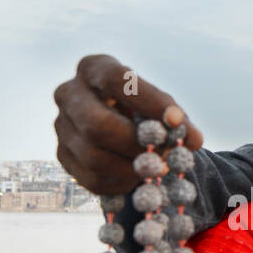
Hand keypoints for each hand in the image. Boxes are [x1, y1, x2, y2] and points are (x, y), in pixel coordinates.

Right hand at [53, 53, 203, 195]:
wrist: (117, 126)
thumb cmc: (141, 109)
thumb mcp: (157, 105)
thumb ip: (176, 120)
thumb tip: (192, 140)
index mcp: (93, 68)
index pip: (117, 80)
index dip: (148, 101)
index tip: (177, 120)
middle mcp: (69, 94)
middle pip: (96, 124)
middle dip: (134, 144)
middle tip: (164, 157)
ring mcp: (61, 126)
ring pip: (93, 156)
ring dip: (130, 169)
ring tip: (156, 170)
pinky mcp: (62, 155)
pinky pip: (90, 178)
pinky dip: (120, 184)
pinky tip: (138, 179)